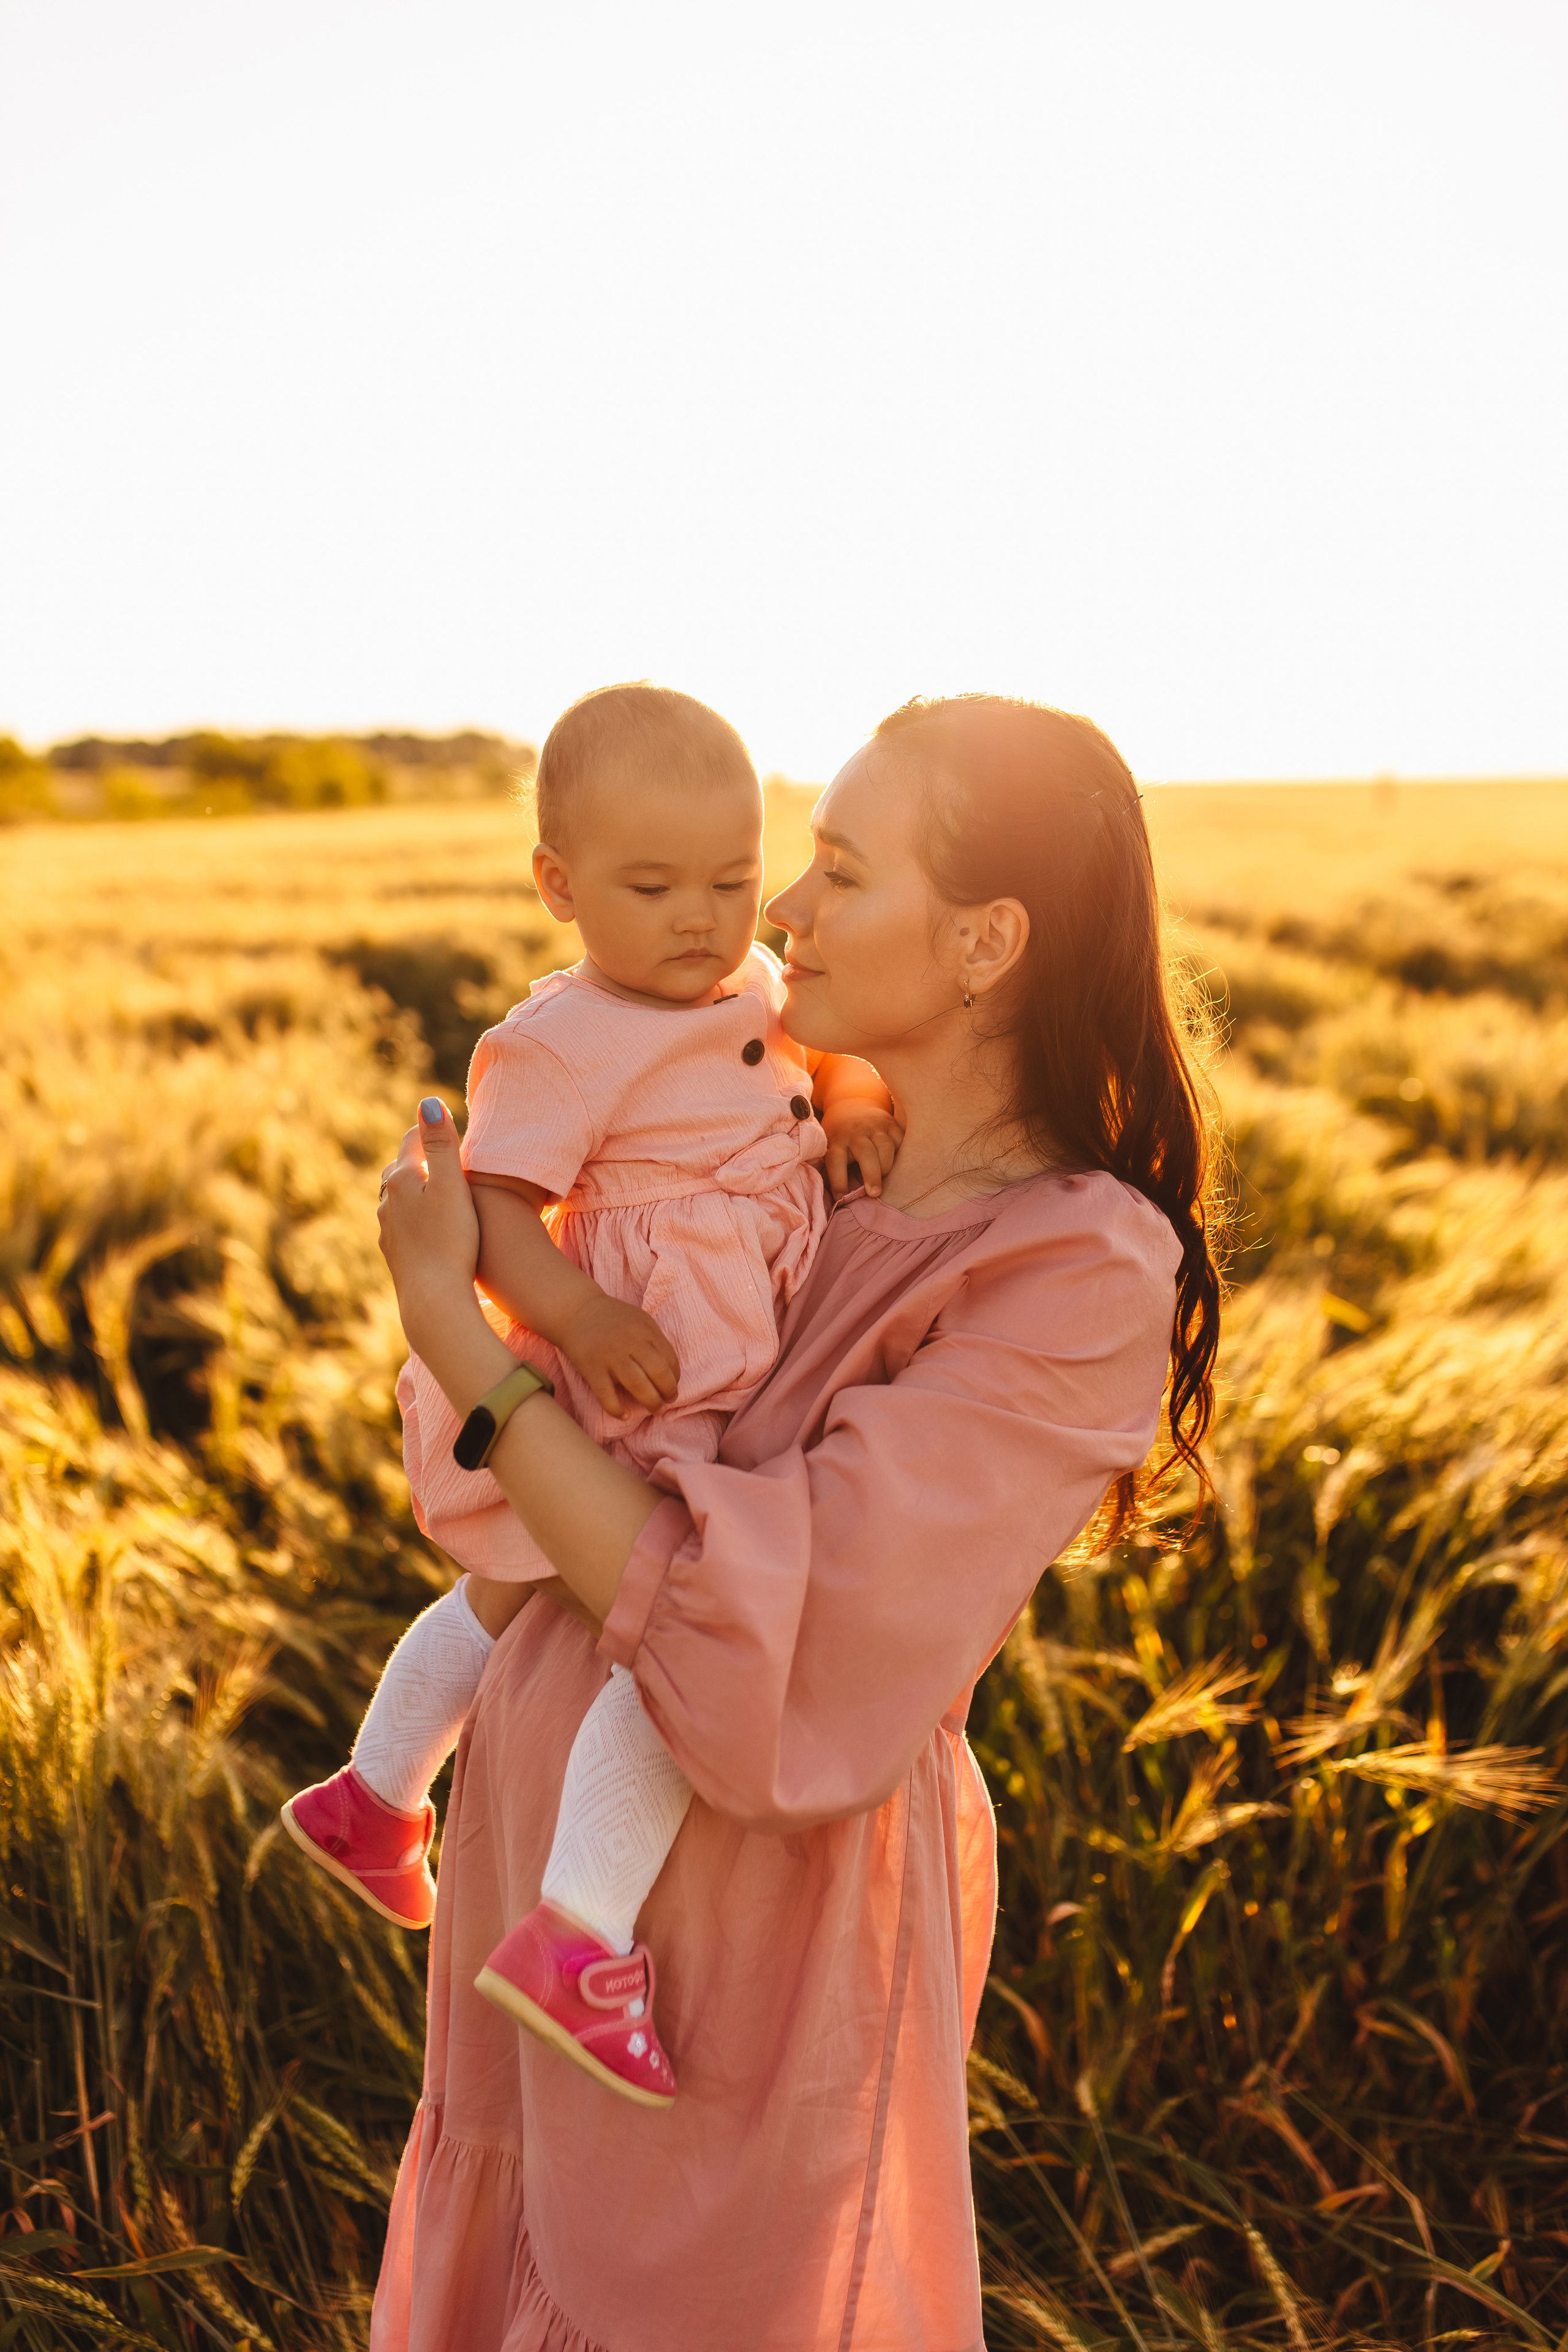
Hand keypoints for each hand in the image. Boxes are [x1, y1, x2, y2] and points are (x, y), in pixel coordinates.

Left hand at [377, 1098, 481, 1346]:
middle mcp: (387, 1200)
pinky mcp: (394, 1252)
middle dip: (421, 1158)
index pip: (413, 1140)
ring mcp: (387, 1228)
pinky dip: (414, 1215)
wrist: (433, 1299)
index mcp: (402, 1179)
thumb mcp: (453, 1187)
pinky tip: (426, 1226)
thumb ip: (442, 1145)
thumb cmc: (451, 1241)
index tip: (449, 1127)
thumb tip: (428, 1102)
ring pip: (397, 1196)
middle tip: (444, 1154)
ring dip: (415, 1188)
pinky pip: (401, 1223)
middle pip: (402, 1167)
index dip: (433, 1131)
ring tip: (435, 1188)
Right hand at [559, 1291, 680, 1417]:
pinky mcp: (591, 1368)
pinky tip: (624, 1415)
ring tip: (653, 1408)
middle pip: (658, 1373)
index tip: (671, 1386)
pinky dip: (617, 1409)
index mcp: (645, 1330)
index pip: (669, 1359)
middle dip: (668, 1392)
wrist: (576, 1311)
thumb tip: (670, 1370)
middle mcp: (630, 1342)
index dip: (675, 1377)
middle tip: (666, 1401)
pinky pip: (606, 1395)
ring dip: (651, 1402)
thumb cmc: (612, 1318)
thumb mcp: (639, 1320)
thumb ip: (654, 1340)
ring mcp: (610, 1356)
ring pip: (638, 1385)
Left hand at [820, 1096, 905, 1199]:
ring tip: (885, 1178)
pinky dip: (901, 1153)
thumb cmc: (840, 1136)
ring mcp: (875, 1126)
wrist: (852, 1104)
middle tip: (874, 1194)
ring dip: (887, 1165)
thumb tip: (837, 1199)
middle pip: (865, 1152)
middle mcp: (856, 1132)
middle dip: (871, 1174)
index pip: (835, 1160)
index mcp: (837, 1140)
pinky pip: (900, 1139)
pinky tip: (898, 1163)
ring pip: (885, 1146)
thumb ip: (833, 1168)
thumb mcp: (830, 1147)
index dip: (838, 1179)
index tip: (840, 1197)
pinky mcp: (891, 1123)